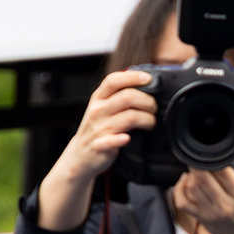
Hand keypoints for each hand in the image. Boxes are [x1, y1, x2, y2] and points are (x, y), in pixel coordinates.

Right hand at [37, 70, 156, 231]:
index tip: (149, 79)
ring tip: (151, 123)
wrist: (80, 156)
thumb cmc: (97, 129)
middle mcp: (98, 111)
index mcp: (98, 98)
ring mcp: (99, 128)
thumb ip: (118, 96)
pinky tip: (128, 138)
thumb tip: (144, 85)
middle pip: (127, 97)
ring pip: (129, 117)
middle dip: (147, 101)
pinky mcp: (101, 146)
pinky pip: (112, 140)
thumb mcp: (103, 108)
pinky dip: (122, 139)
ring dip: (147, 119)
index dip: (133, 77)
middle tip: (154, 108)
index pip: (114, 80)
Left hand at [173, 135, 233, 233]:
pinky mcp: (202, 220)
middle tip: (200, 155)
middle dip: (198, 164)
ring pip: (192, 189)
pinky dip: (180, 189)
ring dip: (190, 174)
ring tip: (195, 166)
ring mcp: (212, 215)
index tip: (211, 148)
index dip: (213, 159)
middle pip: (203, 180)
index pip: (223, 172)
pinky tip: (186, 180)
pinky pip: (183, 203)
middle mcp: (226, 207)